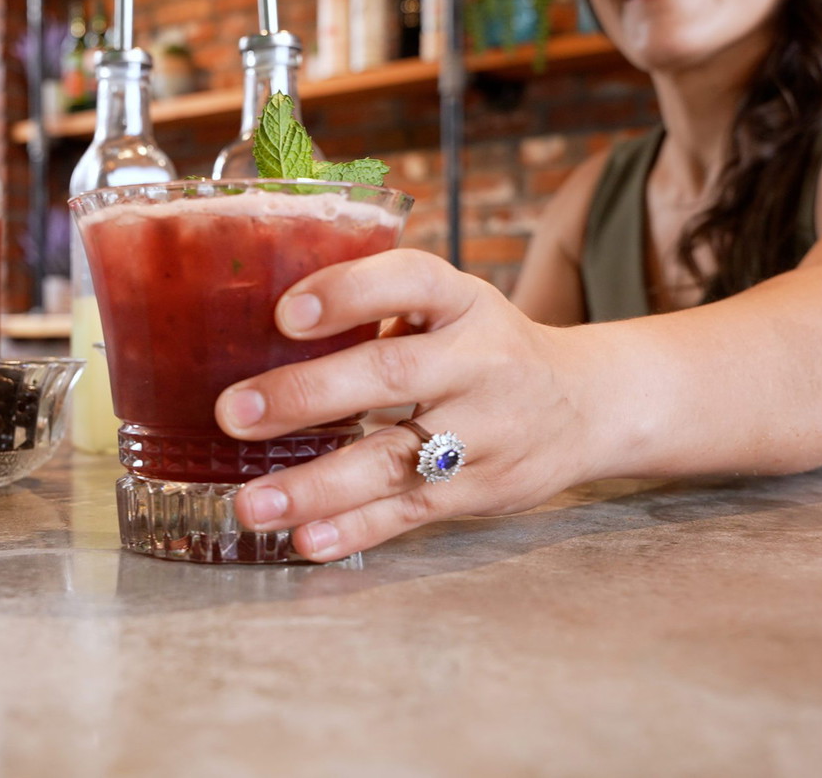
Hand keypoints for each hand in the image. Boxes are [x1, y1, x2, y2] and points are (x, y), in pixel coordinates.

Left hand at [215, 249, 599, 560]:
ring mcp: (486, 430)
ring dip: (317, 485)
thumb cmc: (485, 348)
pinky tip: (305, 539)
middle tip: (234, 414)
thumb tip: (247, 325)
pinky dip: (356, 530)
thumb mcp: (451, 307)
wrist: (587, 405)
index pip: (410, 281)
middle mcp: (479, 360)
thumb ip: (375, 311)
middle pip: (390, 375)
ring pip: (396, 459)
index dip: (348, 293)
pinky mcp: (483, 489)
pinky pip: (412, 512)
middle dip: (306, 396)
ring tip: (252, 503)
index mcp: (462, 301)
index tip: (284, 314)